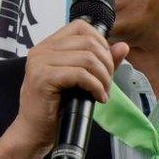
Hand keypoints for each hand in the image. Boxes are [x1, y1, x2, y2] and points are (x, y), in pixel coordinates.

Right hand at [0, 21, 127, 158]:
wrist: (34, 131)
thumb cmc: (57, 106)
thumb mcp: (82, 80)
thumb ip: (101, 61)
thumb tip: (123, 46)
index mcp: (49, 45)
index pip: (81, 26)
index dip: (101, 42)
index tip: (106, 64)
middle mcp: (42, 49)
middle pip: (88, 42)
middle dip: (106, 63)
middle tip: (107, 84)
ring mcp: (40, 62)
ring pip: (87, 58)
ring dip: (103, 77)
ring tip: (103, 92)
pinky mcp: (43, 78)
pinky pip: (80, 74)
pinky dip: (96, 86)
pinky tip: (98, 98)